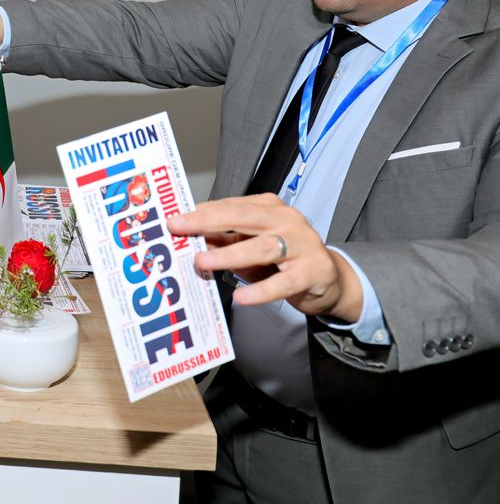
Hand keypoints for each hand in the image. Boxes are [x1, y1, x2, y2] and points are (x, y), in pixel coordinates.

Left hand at [169, 193, 363, 321]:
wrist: (330, 280)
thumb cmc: (284, 259)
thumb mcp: (251, 246)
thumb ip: (225, 241)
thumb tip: (190, 241)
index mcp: (269, 207)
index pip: (231, 206)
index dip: (201, 211)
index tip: (174, 218)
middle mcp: (286, 220)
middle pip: (243, 217)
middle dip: (208, 221)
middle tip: (178, 227)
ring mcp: (302, 244)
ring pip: (262, 247)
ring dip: (230, 254)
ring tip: (202, 261)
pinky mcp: (313, 272)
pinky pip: (284, 283)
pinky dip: (261, 290)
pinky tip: (241, 297)